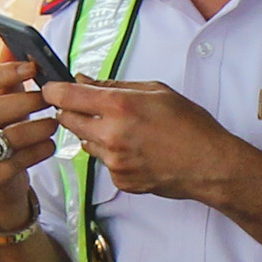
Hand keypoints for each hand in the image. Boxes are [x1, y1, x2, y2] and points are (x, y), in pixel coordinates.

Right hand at [0, 57, 54, 211]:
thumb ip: (4, 75)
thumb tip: (15, 43)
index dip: (5, 72)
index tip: (32, 67)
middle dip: (27, 101)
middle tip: (51, 97)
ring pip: (10, 137)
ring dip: (39, 126)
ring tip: (54, 121)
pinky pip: (22, 159)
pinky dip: (41, 149)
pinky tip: (50, 143)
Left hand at [46, 77, 261, 207]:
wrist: (209, 164)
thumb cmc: (190, 125)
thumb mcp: (156, 91)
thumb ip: (114, 86)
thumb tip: (84, 80)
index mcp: (119, 106)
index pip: (66, 96)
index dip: (53, 90)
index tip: (52, 88)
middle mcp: (111, 135)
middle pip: (68, 121)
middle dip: (72, 111)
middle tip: (91, 108)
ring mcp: (113, 161)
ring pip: (84, 143)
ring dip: (94, 134)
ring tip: (124, 131)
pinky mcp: (120, 180)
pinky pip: (103, 163)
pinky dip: (112, 155)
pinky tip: (136, 151)